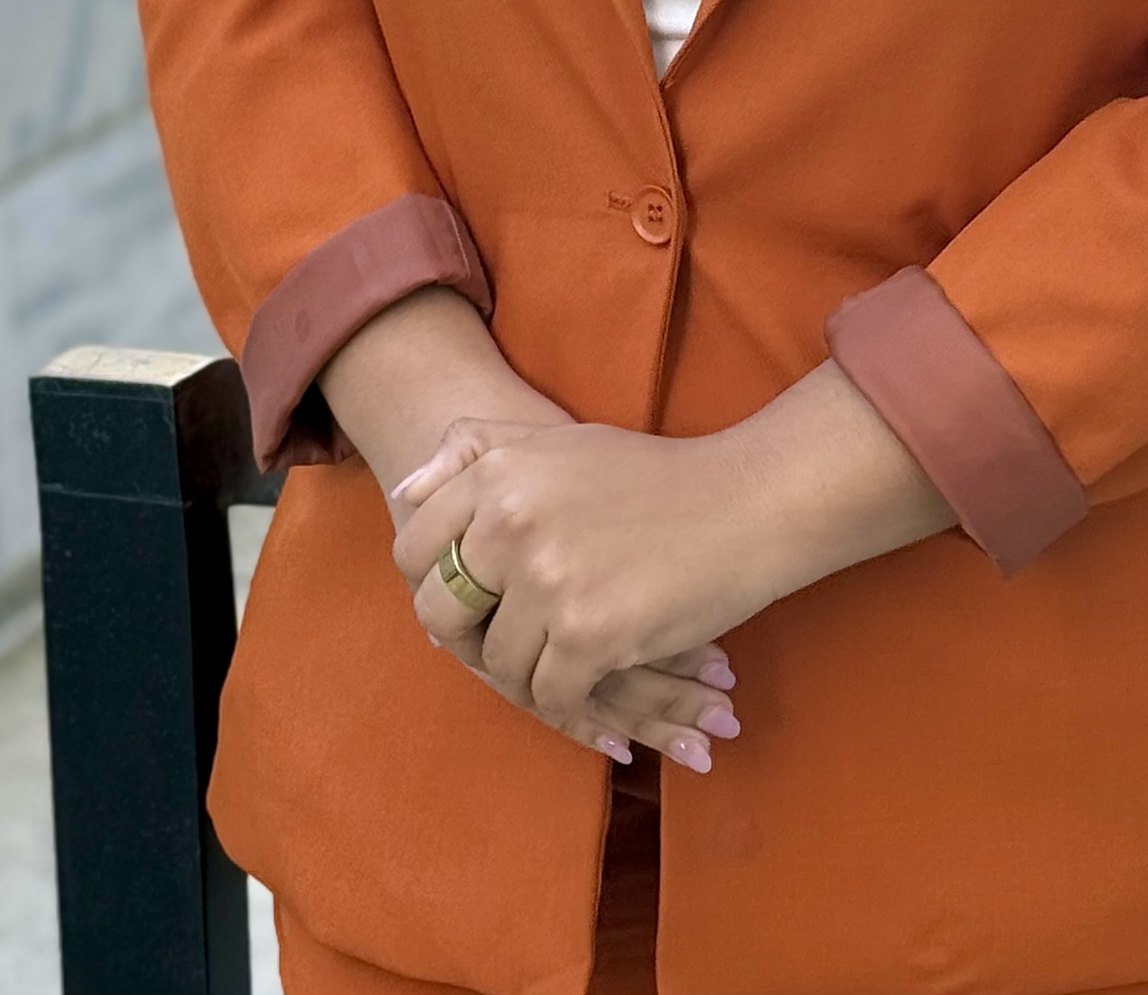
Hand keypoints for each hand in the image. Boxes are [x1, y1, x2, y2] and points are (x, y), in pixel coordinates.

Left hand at [392, 420, 744, 768]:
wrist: (744, 503)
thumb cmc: (653, 476)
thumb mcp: (558, 445)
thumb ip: (477, 455)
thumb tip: (403, 493)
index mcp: (498, 472)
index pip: (414, 547)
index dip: (431, 582)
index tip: (467, 598)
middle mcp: (510, 522)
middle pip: (441, 612)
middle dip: (467, 639)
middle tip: (506, 642)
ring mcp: (548, 581)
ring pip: (497, 663)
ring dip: (525, 674)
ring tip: (559, 666)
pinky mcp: (588, 634)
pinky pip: (548, 693)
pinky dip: (568, 701)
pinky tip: (593, 686)